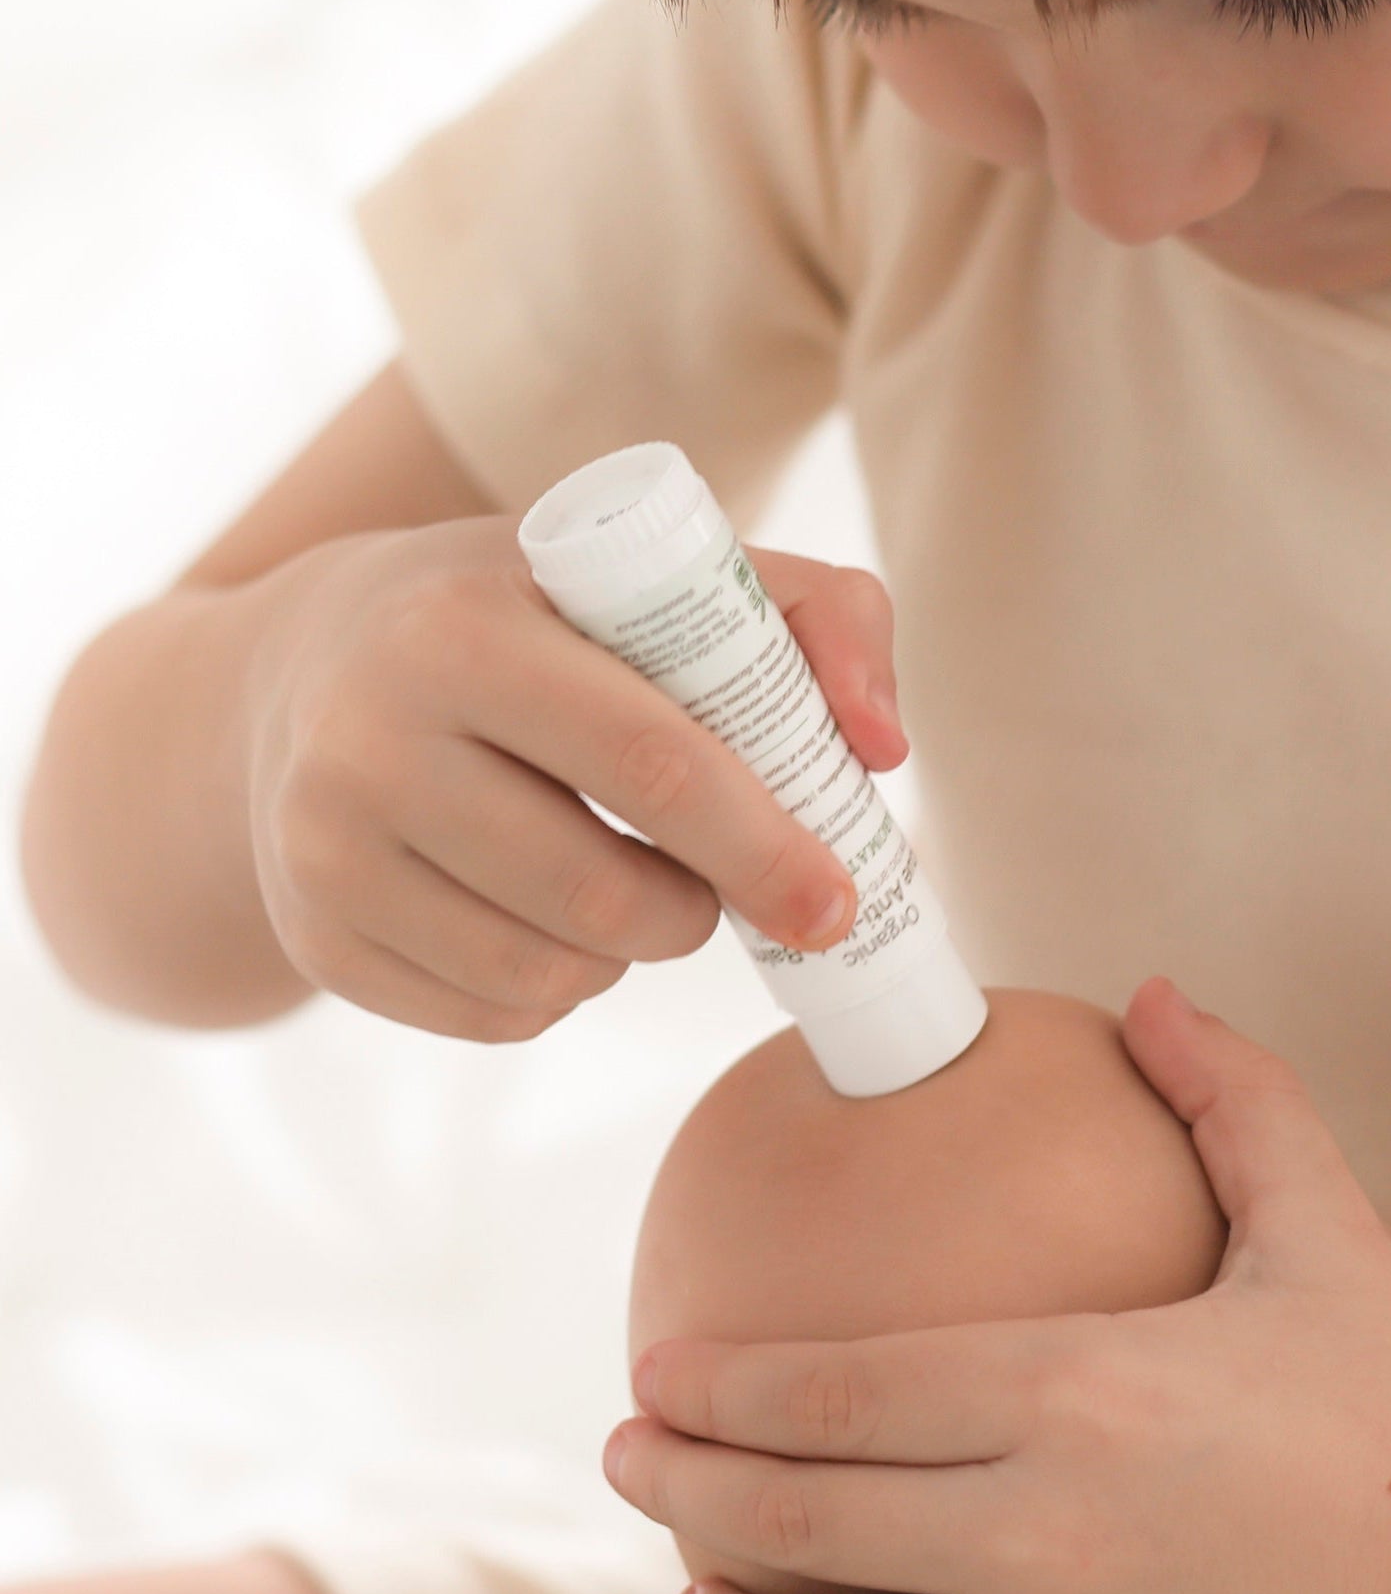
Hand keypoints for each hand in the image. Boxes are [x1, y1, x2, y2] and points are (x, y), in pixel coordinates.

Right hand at [238, 513, 906, 1040]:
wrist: (304, 670)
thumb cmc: (536, 619)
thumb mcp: (659, 575)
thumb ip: (818, 615)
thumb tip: (882, 747)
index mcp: (463, 628)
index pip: (652, 765)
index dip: (764, 848)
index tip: (837, 899)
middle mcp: (367, 737)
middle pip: (601, 896)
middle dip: (701, 912)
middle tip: (719, 886)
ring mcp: (323, 846)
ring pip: (550, 973)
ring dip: (634, 954)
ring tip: (632, 888)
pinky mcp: (316, 936)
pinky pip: (496, 1018)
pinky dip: (563, 992)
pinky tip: (553, 921)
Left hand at [606, 981, 1390, 1593]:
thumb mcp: (1322, 1231)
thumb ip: (1234, 1098)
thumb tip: (1151, 993)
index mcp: (1073, 1386)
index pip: (828, 1387)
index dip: (716, 1384)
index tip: (657, 1375)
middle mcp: (1038, 1532)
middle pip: (786, 1521)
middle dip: (678, 1489)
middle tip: (633, 1464)